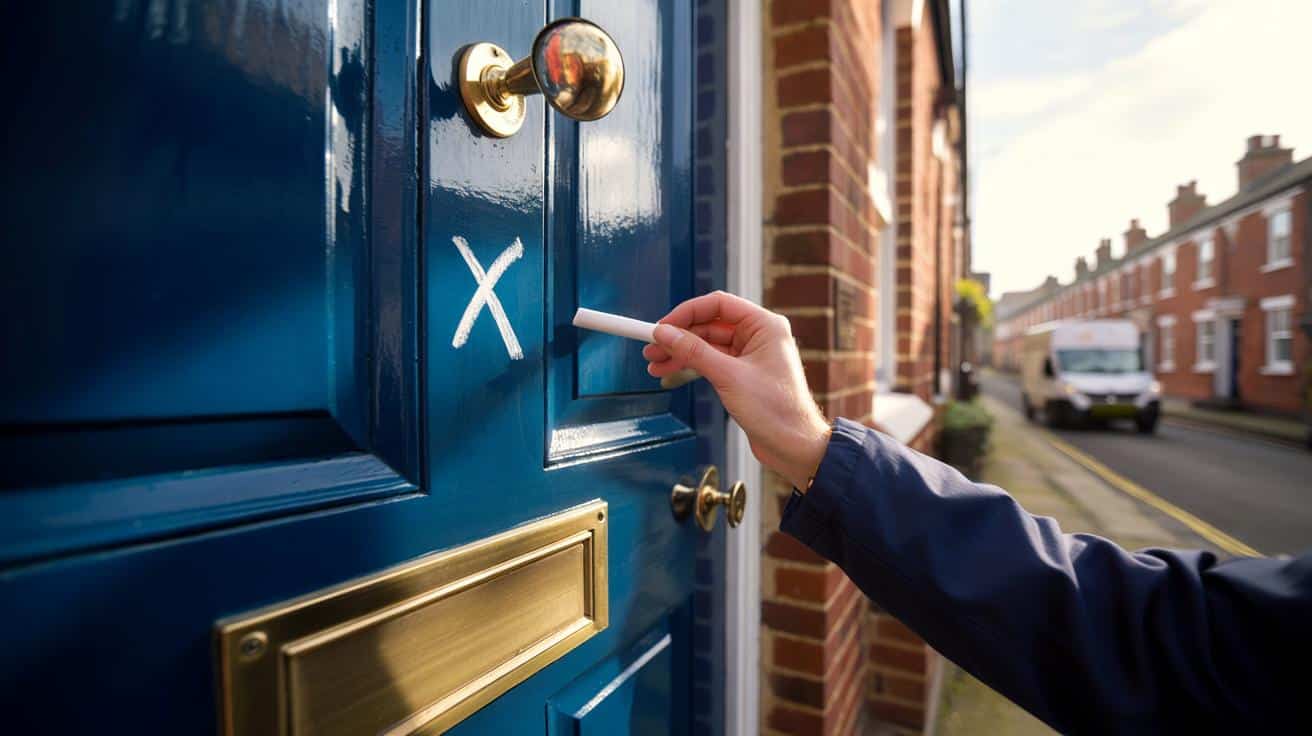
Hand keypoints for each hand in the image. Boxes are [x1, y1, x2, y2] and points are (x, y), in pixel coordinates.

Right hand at [645, 291, 830, 489]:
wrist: (794, 447)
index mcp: (765, 326)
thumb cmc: (778, 412)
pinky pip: (712, 361)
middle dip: (679, 336)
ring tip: (655, 363)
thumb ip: (694, 352)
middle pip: (710, 324)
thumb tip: (666, 333)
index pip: (718, 304)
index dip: (686, 313)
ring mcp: (751, 355)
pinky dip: (692, 366)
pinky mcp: (743, 374)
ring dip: (681, 353)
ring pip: (708, 345)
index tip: (662, 325)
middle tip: (653, 347)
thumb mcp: (729, 377)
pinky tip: (671, 372)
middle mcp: (759, 336)